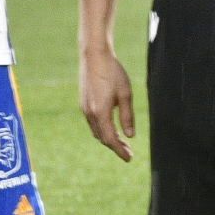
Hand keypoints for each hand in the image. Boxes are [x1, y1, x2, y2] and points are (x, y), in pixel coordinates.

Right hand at [80, 45, 135, 160]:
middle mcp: (90, 113)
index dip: (120, 150)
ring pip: (96, 131)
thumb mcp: (125, 94)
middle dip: (115, 146)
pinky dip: (102, 129)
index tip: (129, 158)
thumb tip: (130, 136)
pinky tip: (111, 127)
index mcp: (100, 112)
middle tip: (128, 152)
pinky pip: (93, 123)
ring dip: (108, 138)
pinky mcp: (83, 102)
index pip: (110, 139)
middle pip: (102, 138)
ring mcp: (84, 108)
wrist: (94, 55)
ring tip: (122, 142)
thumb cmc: (113, 72)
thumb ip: (127, 117)